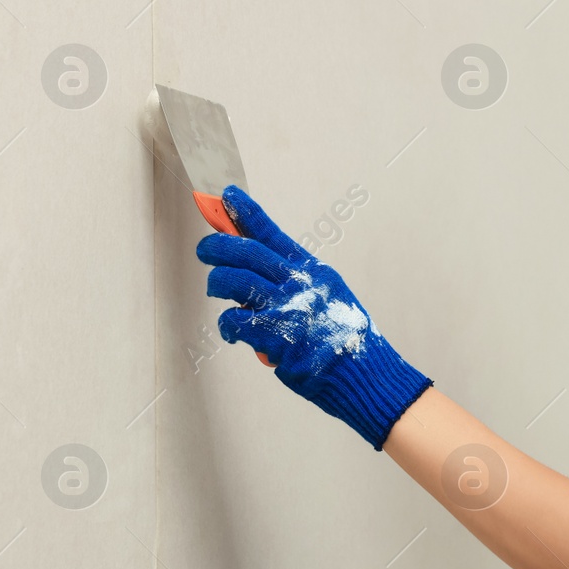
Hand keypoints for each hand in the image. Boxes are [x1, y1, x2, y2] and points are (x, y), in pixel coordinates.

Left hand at [197, 184, 432, 448]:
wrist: (363, 372)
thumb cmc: (344, 339)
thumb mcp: (330, 298)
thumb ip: (298, 284)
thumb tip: (259, 273)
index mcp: (314, 271)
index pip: (273, 235)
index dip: (246, 213)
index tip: (226, 196)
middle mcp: (300, 283)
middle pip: (245, 252)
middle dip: (217, 246)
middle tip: (205, 250)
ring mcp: (287, 307)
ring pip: (233, 281)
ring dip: (217, 284)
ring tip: (216, 291)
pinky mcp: (275, 334)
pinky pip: (234, 319)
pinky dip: (227, 325)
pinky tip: (231, 332)